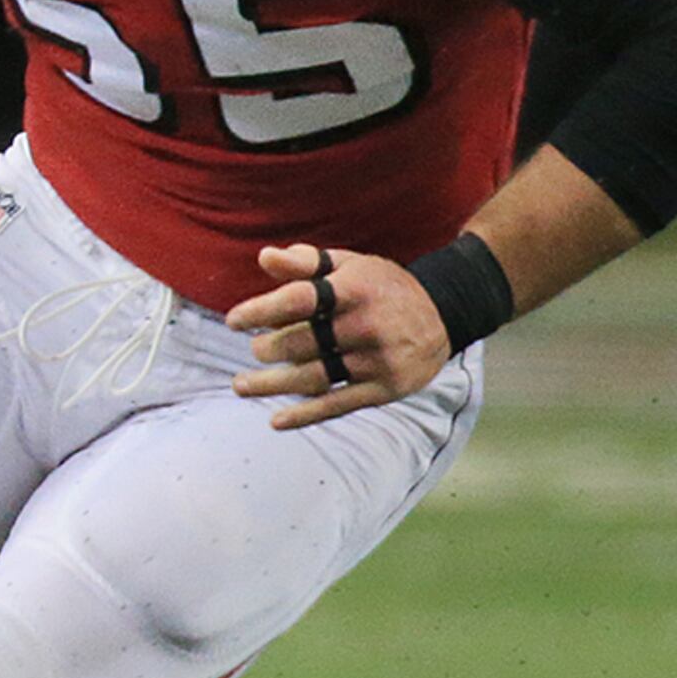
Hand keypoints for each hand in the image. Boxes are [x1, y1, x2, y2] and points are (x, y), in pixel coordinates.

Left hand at [222, 243, 453, 428]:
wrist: (443, 312)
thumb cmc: (380, 286)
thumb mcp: (349, 264)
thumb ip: (306, 262)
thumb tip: (263, 258)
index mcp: (354, 289)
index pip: (300, 300)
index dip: (262, 310)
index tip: (233, 321)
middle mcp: (366, 325)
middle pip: (304, 342)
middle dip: (269, 349)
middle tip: (255, 350)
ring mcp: (377, 361)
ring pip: (315, 377)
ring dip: (272, 384)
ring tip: (240, 386)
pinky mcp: (385, 389)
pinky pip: (339, 405)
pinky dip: (305, 415)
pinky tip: (276, 420)